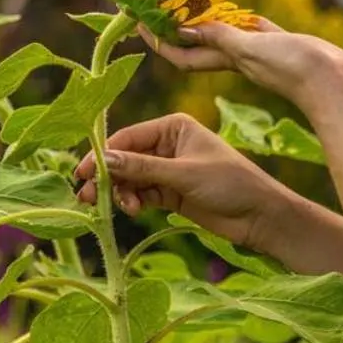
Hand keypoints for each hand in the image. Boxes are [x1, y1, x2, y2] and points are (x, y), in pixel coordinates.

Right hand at [73, 111, 290, 251]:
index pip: (128, 137)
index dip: (103, 154)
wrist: (260, 216)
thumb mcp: (184, 174)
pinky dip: (133, 201)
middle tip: (87, 195)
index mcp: (173, 126)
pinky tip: (132, 209)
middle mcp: (167, 144)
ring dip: (120, 192)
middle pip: (125, 158)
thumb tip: (104, 160)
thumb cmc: (230, 183)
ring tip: (122, 207)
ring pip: (130, 178)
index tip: (83, 173)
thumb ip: (143, 168)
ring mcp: (167, 169)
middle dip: (107, 176)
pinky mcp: (170, 192)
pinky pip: (141, 193)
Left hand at [140, 18, 342, 120]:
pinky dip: (241, 20)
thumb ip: (222, 39)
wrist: (337, 82)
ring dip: (207, 21)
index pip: (182, 54)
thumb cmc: (296, 70)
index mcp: (229, 62)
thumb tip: (184, 29)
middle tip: (157, 5)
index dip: (158, 41)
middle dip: (175, 28)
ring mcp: (260, 52)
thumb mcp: (253, 50)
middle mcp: (239, 59)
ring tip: (192, 2)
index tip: (136, 22)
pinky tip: (238, 11)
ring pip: (224, 35)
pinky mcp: (280, 44)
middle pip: (197, 43)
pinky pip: (253, 31)